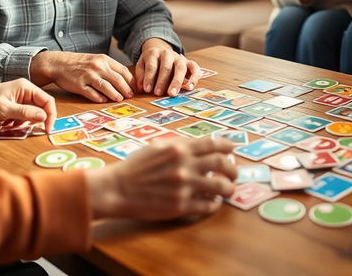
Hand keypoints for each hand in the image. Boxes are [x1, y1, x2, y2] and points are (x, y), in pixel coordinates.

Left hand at [0, 79, 56, 130]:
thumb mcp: (5, 110)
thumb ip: (26, 113)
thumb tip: (44, 117)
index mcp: (26, 87)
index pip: (47, 100)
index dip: (50, 115)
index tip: (47, 130)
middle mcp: (25, 90)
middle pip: (41, 106)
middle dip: (37, 119)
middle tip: (29, 130)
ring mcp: (19, 96)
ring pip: (32, 111)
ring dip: (26, 121)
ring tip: (13, 126)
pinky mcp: (14, 102)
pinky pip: (24, 113)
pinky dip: (19, 121)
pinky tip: (8, 124)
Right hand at [30, 51, 135, 102]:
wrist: (59, 63)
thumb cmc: (81, 63)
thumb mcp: (97, 60)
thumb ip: (109, 68)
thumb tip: (125, 82)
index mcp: (104, 59)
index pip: (122, 70)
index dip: (130, 80)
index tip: (135, 88)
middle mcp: (97, 66)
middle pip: (116, 79)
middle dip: (125, 89)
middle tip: (130, 96)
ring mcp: (88, 76)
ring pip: (106, 87)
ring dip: (115, 94)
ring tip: (120, 99)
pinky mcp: (79, 85)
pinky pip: (91, 93)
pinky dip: (99, 98)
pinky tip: (103, 101)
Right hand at [85, 137, 236, 220]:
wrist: (117, 189)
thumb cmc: (135, 166)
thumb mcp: (157, 146)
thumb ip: (179, 145)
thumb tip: (200, 145)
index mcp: (179, 148)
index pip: (213, 144)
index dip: (227, 145)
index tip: (233, 149)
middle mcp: (185, 166)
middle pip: (222, 164)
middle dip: (233, 168)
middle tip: (234, 172)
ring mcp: (184, 187)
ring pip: (221, 187)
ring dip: (229, 188)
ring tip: (228, 189)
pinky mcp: (181, 207)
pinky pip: (207, 206)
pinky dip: (214, 204)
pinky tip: (213, 202)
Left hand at [135, 38, 200, 95]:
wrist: (162, 52)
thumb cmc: (151, 63)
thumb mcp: (142, 65)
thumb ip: (141, 76)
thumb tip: (142, 88)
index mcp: (154, 53)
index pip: (152, 65)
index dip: (149, 77)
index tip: (147, 89)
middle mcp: (168, 54)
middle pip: (166, 66)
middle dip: (162, 81)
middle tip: (158, 93)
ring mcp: (180, 58)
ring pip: (180, 67)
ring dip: (176, 81)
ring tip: (172, 94)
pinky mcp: (189, 62)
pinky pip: (194, 68)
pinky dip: (194, 77)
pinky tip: (190, 88)